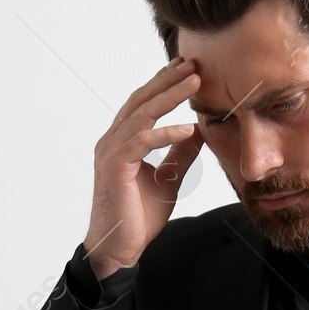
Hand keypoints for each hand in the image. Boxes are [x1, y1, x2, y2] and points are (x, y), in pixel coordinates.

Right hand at [83, 56, 205, 278]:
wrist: (119, 246)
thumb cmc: (138, 216)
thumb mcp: (169, 179)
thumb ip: (180, 154)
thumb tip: (197, 131)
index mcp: (123, 141)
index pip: (144, 103)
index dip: (164, 84)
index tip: (188, 69)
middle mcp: (113, 140)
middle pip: (141, 100)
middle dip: (168, 80)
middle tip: (193, 63)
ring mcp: (111, 151)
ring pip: (142, 114)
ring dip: (170, 96)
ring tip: (195, 82)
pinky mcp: (115, 167)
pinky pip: (142, 142)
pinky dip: (166, 132)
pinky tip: (188, 127)